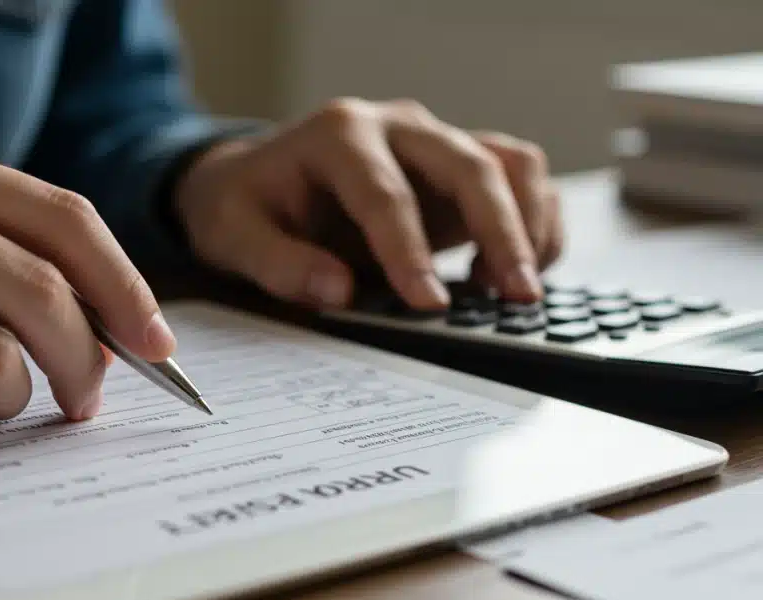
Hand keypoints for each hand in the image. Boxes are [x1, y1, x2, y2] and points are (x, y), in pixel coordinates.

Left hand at [175, 98, 561, 309]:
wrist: (254, 180)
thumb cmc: (244, 205)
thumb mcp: (233, 236)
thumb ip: (279, 264)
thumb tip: (337, 292)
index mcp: (338, 135)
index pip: (386, 193)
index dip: (410, 251)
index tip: (427, 305)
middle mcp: (396, 127)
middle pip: (469, 166)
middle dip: (500, 232)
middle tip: (516, 296)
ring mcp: (434, 143)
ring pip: (510, 163)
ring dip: (529, 224)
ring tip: (519, 290)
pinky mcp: (457, 168)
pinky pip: (519, 179)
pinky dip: (534, 222)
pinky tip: (511, 275)